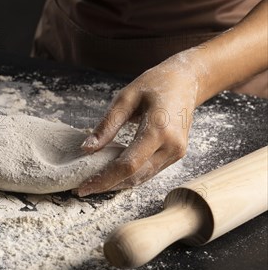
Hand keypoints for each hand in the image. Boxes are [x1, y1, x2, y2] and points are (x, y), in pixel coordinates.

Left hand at [75, 52, 202, 196]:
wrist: (187, 80)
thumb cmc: (154, 84)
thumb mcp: (125, 98)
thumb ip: (107, 125)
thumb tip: (86, 149)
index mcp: (159, 129)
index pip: (128, 164)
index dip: (104, 178)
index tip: (83, 187)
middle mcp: (172, 146)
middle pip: (135, 176)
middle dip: (107, 185)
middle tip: (82, 189)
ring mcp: (177, 152)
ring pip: (143, 177)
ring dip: (118, 184)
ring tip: (94, 184)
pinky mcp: (176, 154)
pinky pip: (150, 171)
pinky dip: (130, 176)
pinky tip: (112, 175)